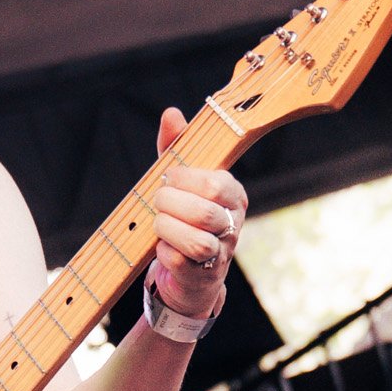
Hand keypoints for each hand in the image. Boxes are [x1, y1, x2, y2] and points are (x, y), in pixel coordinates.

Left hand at [147, 107, 246, 324]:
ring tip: (158, 223)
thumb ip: (176, 147)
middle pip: (204, 211)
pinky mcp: (203, 276)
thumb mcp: (180, 179)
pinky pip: (181, 262)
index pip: (214, 183)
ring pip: (196, 240)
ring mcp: (220, 253)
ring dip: (167, 228)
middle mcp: (233, 224)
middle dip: (171, 203)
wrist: (189, 272)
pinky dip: (164, 252)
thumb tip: (171, 114)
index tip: (167, 177)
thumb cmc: (184, 216)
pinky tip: (161, 246)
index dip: (183, 178)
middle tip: (159, 201)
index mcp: (233, 194)